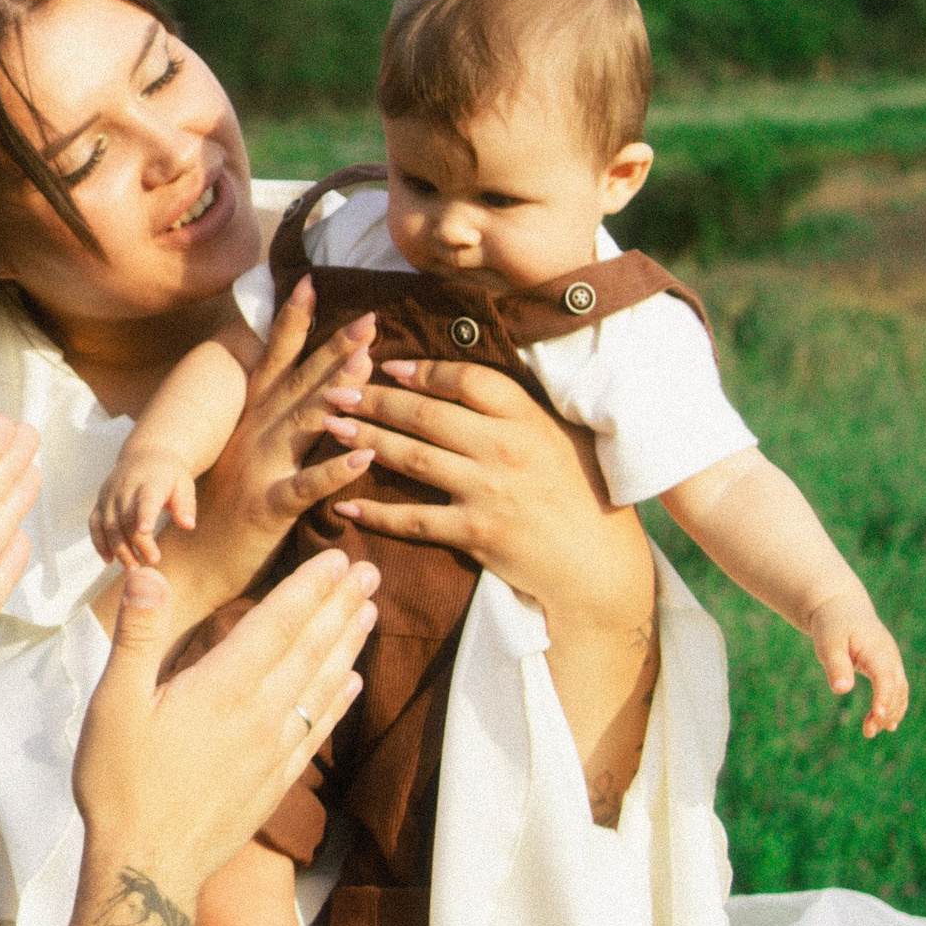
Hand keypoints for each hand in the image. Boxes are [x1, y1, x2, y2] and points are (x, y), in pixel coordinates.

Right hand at [73, 549, 375, 910]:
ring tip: (369, 613)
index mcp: (221, 688)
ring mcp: (272, 751)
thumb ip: (137, 636)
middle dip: (341, 606)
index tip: (337, 558)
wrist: (148, 870)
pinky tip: (351, 684)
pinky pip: (317, 731)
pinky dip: (338, 702)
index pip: (277, 623)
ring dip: (348, 645)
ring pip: (321, 686)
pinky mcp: (274, 782)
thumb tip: (149, 573)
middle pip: (310, 648)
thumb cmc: (121, 785)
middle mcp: (258, 714)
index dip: (309, 587)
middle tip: (370, 572)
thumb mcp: (112, 703)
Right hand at [91, 437, 200, 569]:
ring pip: (109, 525)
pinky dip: (99, 543)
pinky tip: (109, 560)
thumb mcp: (184, 484)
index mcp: (149, 482)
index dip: (144, 515)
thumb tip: (188, 525)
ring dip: (119, 549)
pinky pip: (95, 525)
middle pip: (127, 519)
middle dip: (137, 543)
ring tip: (133, 568)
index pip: (146, 499)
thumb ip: (185, 505)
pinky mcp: (100, 503)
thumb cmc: (169, 476)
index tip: (145, 531)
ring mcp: (110, 496)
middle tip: (152, 562)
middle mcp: (125, 488)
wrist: (145, 455)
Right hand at [179, 285, 376, 594]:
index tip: (312, 283)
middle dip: (334, 348)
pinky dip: (335, 470)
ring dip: (337, 394)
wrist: (185, 565)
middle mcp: (253, 436)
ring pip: (303, 424)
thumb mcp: (244, 459)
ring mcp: (259, 470)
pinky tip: (365, 457)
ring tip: (370, 369)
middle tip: (369, 317)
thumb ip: (273, 427)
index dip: (293, 323)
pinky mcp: (267, 509)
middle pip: (299, 383)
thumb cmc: (220, 513)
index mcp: (248, 422)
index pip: (273, 362)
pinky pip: (305, 487)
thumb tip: (311, 395)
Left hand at [329, 355, 645, 622]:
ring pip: (412, 458)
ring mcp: (488, 491)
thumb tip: (459, 378)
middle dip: (373, 399)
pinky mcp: (475, 533)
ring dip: (366, 441)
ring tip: (331, 428)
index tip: (385, 364)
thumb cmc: (576, 492)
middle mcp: (504, 448)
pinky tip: (345, 503)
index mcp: (526, 417)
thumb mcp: (556, 436)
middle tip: (335, 389)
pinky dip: (376, 512)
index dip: (421, 370)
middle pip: (426, 415)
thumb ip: (513, 409)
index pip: (465, 379)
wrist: (594, 562)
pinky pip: (414, 519)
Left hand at [808, 589, 909, 736]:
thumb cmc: (832, 626)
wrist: (842, 608)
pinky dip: (893, 705)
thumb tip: (841, 690)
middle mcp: (890, 657)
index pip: (885, 677)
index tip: (879, 716)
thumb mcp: (828, 644)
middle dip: (886, 711)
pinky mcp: (888, 667)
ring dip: (890, 712)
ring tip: (870, 731)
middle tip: (868, 731)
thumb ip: (836, 666)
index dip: (884, 698)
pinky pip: (896, 689)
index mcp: (877, 650)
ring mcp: (892, 662)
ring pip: (900, 691)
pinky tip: (884, 723)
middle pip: (896, 688)